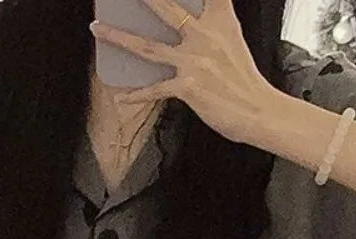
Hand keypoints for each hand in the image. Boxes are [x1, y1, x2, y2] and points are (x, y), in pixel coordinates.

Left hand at [89, 0, 278, 144]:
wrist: (258, 110)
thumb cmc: (242, 78)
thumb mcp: (231, 39)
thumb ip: (211, 22)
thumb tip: (186, 20)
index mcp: (221, 19)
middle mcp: (206, 35)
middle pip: (168, 8)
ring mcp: (195, 60)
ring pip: (147, 46)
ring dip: (118, 37)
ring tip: (97, 28)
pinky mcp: (188, 87)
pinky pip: (154, 90)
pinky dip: (136, 95)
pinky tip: (121, 97)